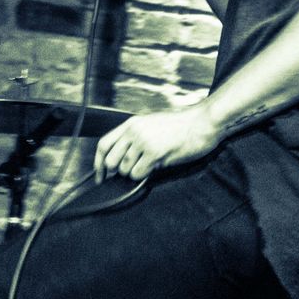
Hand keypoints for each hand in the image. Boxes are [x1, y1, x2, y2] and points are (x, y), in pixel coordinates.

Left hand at [94, 103, 221, 181]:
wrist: (201, 123)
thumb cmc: (180, 127)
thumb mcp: (151, 126)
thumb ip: (134, 139)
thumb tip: (121, 163)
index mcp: (131, 124)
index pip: (103, 145)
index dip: (98, 163)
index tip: (100, 176)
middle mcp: (133, 131)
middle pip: (111, 160)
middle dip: (118, 171)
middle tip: (133, 171)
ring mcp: (143, 141)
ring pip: (125, 170)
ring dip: (135, 173)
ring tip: (151, 164)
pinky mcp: (154, 152)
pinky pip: (138, 174)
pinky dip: (144, 175)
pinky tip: (156, 166)